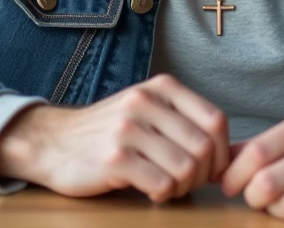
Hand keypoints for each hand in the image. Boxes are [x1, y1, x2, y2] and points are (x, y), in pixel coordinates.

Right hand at [0, 74, 228, 202]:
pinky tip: (150, 191)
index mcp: (161, 88)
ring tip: (167, 186)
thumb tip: (229, 154)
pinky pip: (161, 185)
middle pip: (204, 147)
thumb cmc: (109, 131)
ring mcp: (128, 130)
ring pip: (185, 169)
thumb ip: (185, 122)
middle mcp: (146, 103)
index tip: (212, 169)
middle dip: (203, 175)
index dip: (222, 152)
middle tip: (187, 183)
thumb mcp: (148, 109)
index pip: (216, 120)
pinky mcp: (114, 159)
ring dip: (183, 187)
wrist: (53, 142)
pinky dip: (163, 195)